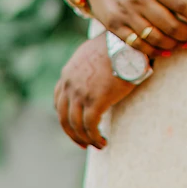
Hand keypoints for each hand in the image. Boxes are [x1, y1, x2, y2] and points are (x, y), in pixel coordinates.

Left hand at [54, 34, 135, 149]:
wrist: (127, 43)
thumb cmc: (117, 46)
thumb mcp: (94, 54)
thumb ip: (89, 66)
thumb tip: (98, 72)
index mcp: (68, 73)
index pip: (59, 101)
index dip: (66, 116)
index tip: (75, 126)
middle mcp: (69, 84)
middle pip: (63, 117)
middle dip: (72, 133)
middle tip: (83, 142)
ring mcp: (80, 93)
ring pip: (76, 125)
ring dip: (85, 139)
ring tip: (98, 144)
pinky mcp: (95, 101)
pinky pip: (90, 126)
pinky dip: (95, 138)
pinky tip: (103, 142)